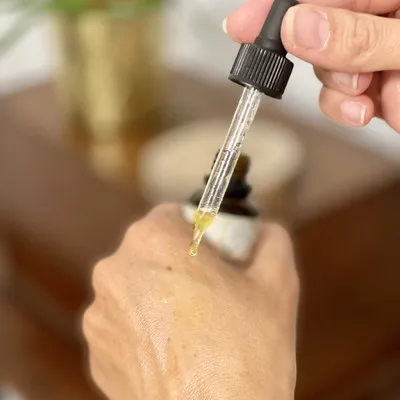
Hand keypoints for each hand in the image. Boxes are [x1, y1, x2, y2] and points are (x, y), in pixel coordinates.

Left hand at [83, 204, 298, 399]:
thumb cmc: (246, 353)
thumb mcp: (276, 284)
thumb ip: (272, 240)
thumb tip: (265, 230)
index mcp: (151, 240)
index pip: (173, 214)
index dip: (200, 231)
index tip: (216, 254)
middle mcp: (115, 270)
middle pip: (153, 250)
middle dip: (180, 262)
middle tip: (213, 292)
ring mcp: (99, 314)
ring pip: (138, 287)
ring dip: (161, 296)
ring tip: (196, 329)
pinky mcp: (96, 352)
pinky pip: (126, 324)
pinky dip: (146, 330)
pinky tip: (176, 353)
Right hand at [226, 0, 399, 131]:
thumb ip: (359, 37)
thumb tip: (299, 28)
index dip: (276, 9)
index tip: (240, 25)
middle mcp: (377, 21)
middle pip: (315, 32)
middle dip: (320, 60)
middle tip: (346, 76)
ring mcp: (371, 56)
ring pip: (323, 69)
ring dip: (337, 91)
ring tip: (365, 96)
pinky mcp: (371, 87)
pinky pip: (338, 97)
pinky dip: (345, 110)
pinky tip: (367, 110)